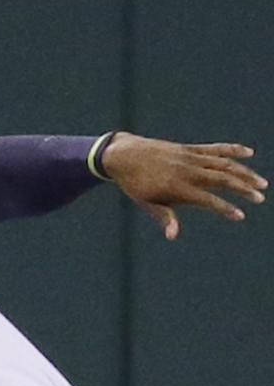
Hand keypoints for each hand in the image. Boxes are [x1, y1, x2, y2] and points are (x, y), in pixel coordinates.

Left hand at [100, 132, 266, 239]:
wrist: (125, 155)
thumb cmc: (135, 184)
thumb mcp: (147, 203)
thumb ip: (165, 217)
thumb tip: (173, 236)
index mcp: (178, 188)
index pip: (208, 199)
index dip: (225, 208)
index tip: (240, 215)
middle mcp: (188, 171)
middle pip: (223, 179)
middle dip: (243, 189)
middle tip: (260, 197)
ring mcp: (191, 157)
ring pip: (224, 164)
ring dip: (244, 172)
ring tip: (260, 183)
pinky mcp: (190, 149)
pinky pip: (216, 148)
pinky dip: (233, 150)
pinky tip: (249, 154)